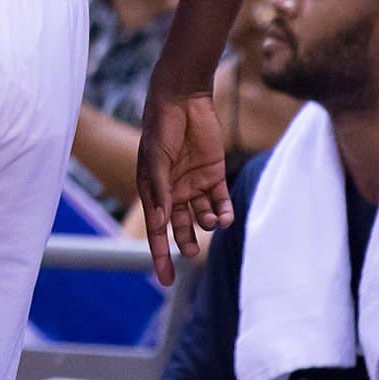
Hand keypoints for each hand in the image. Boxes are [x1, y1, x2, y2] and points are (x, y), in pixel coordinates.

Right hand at [137, 87, 234, 286]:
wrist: (183, 99)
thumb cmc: (161, 127)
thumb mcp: (156, 158)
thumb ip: (160, 190)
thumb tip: (161, 223)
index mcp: (153, 191)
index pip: (156, 230)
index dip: (160, 256)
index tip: (164, 280)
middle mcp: (174, 192)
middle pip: (180, 229)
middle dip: (186, 243)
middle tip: (192, 252)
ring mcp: (194, 185)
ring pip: (202, 217)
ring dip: (206, 224)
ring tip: (208, 219)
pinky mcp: (214, 175)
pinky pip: (221, 202)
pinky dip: (224, 213)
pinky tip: (224, 216)